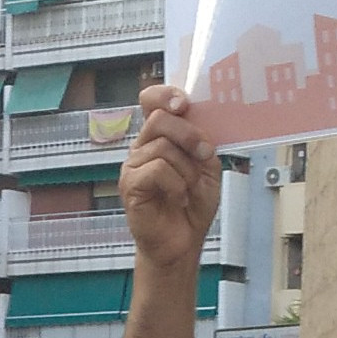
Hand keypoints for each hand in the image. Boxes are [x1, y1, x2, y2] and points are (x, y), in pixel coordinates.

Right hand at [120, 85, 222, 269]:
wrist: (182, 243)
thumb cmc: (192, 205)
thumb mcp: (206, 166)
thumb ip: (200, 140)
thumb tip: (196, 119)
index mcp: (159, 137)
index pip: (150, 101)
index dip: (164, 94)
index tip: (183, 103)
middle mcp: (142, 147)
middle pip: (159, 119)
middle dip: (188, 135)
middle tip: (204, 155)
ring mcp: (133, 167)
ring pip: (162, 147)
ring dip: (186, 170)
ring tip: (189, 189)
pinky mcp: (130, 186)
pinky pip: (156, 170)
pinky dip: (176, 185)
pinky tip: (179, 199)